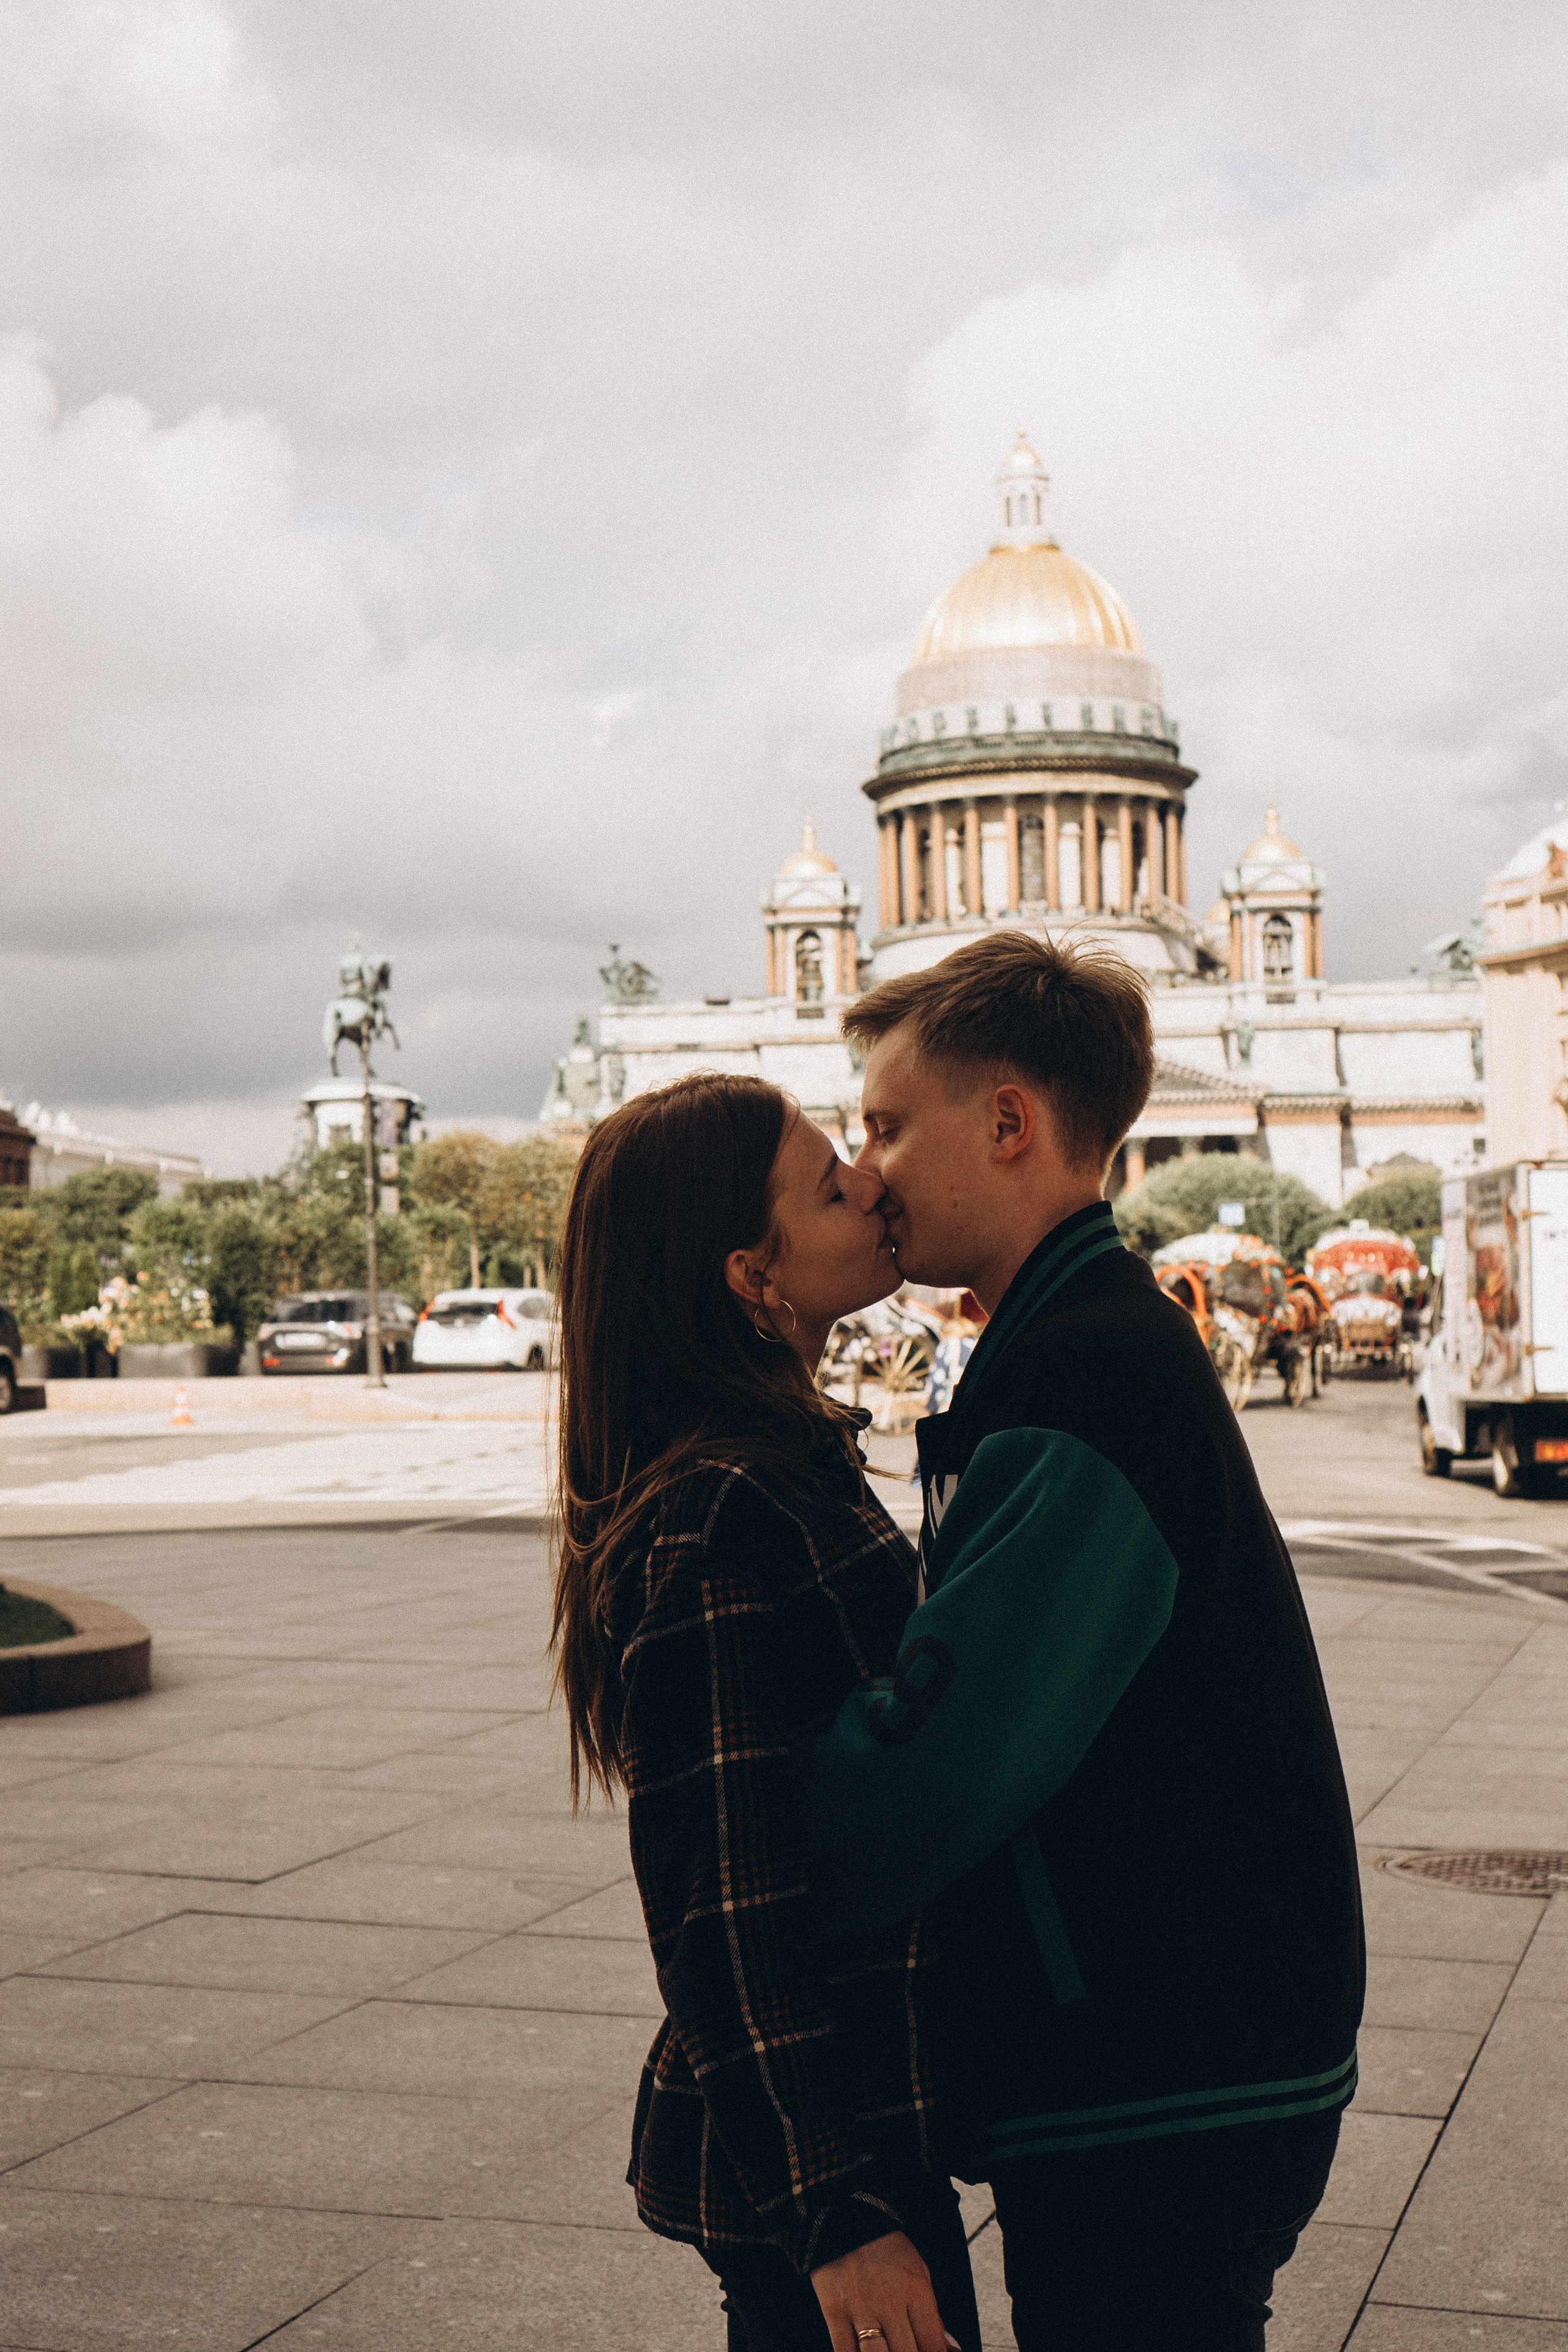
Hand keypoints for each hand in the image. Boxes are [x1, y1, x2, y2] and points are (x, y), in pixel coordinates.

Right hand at [810, 2229, 952, 2351]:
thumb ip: (933, 2314)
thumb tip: (950, 2348)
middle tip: (907, 2351)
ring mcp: (860, 2307)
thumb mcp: (919, 2272)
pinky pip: (844, 2351)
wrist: (845, 2216)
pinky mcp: (834, 2311)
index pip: (933, 2343)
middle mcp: (890, 2301)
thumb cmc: (887, 2249)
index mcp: (916, 2290)